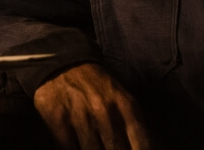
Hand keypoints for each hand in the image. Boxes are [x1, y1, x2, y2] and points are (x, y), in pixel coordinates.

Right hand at [33, 62, 153, 149]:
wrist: (64, 63)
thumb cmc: (97, 88)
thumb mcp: (123, 101)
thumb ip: (135, 127)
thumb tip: (146, 149)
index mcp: (126, 107)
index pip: (142, 145)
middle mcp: (105, 112)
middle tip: (112, 148)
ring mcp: (80, 117)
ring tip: (96, 146)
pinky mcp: (58, 120)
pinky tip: (78, 146)